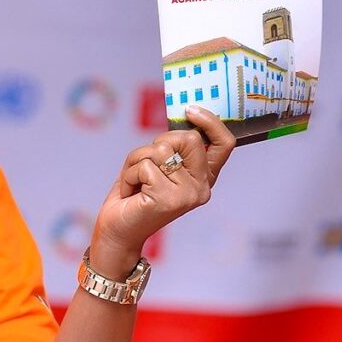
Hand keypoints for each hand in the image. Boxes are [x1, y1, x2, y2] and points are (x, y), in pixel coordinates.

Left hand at [90, 106, 235, 276]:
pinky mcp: (169, 199)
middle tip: (144, 165)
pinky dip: (129, 174)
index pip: (225, 144)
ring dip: (137, 161)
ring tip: (135, 182)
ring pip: (161, 150)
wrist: (117, 231)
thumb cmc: (134, 195)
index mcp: (204, 177)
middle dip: (158, 143)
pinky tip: (130, 193)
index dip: (211, 122)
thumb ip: (172, 148)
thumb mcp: (157, 165)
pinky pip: (145, 166)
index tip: (190, 110)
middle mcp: (202, 187)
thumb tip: (183, 117)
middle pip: (188, 138)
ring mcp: (188, 195)